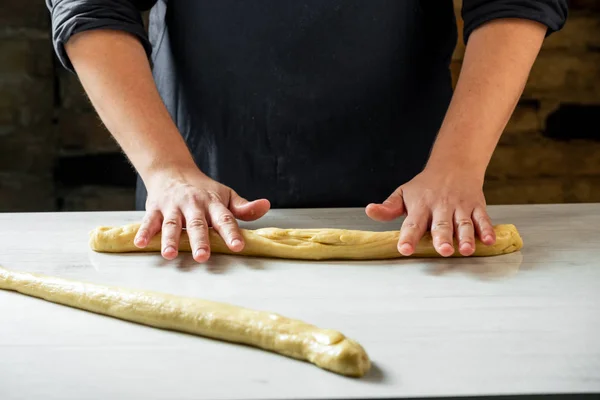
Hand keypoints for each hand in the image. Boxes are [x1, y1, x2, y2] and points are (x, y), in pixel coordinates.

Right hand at [134, 166, 270, 261]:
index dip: (232, 233)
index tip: (238, 247)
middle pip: (197, 224)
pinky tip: (141, 243)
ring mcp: (173, 207)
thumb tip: (266, 206)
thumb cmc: (204, 189)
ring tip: (170, 255)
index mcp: (213, 204)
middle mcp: (193, 205)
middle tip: (202, 257)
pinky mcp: (155, 208)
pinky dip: (144, 232)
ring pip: (172, 225)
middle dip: (199, 241)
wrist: (173, 170)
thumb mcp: (226, 195)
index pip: (225, 219)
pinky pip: (149, 221)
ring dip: (170, 240)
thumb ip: (244, 208)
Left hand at [365, 167, 495, 256]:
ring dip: (465, 237)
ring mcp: (460, 207)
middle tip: (443, 251)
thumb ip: (388, 208)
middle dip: (442, 239)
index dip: (408, 237)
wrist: (453, 164)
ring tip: (466, 250)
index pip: (412, 224)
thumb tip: (370, 211)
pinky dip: (487, 230)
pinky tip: (488, 241)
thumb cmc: (425, 186)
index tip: (405, 249)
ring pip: (463, 224)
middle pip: (441, 225)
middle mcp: (441, 207)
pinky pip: (483, 219)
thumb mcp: (403, 193)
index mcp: (420, 206)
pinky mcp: (476, 206)